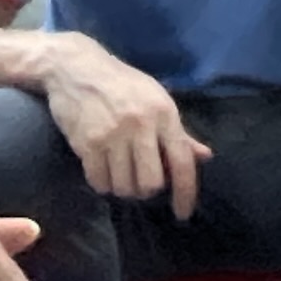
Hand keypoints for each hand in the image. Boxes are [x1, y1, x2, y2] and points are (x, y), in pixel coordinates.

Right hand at [43, 42, 209, 217]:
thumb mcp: (156, 100)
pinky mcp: (87, 143)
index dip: (186, 193)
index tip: (183, 213)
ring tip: (118, 172)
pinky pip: (99, 181)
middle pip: (151, 184)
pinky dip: (102, 183)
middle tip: (138, 179)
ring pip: (124, 186)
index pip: (182, 162)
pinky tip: (101, 169)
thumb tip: (205, 156)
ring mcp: (112, 134)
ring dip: (122, 187)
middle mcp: (141, 125)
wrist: (75, 67)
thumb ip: (179, 133)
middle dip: (146, 190)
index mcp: (164, 113)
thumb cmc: (121, 84)